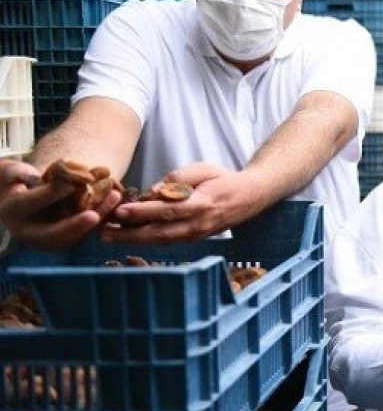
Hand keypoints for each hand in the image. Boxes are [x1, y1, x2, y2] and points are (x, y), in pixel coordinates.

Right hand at [0, 159, 118, 250]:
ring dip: (98, 217)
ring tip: (115, 196)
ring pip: (76, 234)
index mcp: (14, 211)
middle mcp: (30, 232)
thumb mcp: (17, 172)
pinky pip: (86, 232)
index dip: (51, 194)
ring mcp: (49, 239)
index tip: (70, 185)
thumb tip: (55, 181)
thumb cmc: (18, 180)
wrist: (18, 197)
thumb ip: (28, 175)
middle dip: (76, 224)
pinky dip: (103, 218)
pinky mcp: (66, 239)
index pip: (33, 203)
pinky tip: (117, 201)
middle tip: (93, 216)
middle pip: (55, 232)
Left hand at [103, 162, 265, 243]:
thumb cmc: (224, 179)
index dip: (143, 212)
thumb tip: (154, 190)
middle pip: (160, 232)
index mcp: (202, 203)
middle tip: (104, 232)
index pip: (168, 210)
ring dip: (134, 240)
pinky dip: (146, 240)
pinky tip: (129, 237)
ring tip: (110, 237)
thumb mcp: (204, 168)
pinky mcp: (194, 238)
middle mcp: (199, 224)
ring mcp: (197, 234)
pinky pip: (167, 241)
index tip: (120, 211)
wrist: (250, 197)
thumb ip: (179, 178)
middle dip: (130, 234)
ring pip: (161, 241)